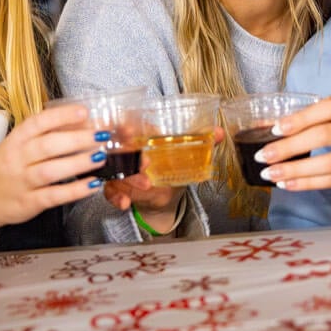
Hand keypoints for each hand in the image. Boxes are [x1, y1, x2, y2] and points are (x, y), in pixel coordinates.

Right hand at [0, 103, 106, 231]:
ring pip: (51, 171)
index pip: (38, 123)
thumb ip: (46, 134)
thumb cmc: (7, 165)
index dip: (61, 116)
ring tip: (99, 156)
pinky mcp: (29, 202)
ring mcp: (23, 181)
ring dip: (78, 163)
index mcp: (16, 139)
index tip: (84, 112)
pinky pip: (54, 196)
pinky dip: (75, 191)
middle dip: (77, 139)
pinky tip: (92, 184)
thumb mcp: (19, 144)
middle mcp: (18, 158)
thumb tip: (82, 123)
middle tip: (101, 135)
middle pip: (48, 146)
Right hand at [100, 126, 222, 230]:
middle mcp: (127, 151)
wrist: (162, 191)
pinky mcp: (116, 187)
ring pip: (115, 171)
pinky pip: (110, 191)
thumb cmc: (170, 164)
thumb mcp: (185, 153)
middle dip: (129, 155)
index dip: (126, 128)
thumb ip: (202, 141)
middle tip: (144, 164)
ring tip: (145, 185)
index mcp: (142, 136)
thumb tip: (220, 133)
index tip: (130, 131)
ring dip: (128, 179)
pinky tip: (124, 203)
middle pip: (120, 149)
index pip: (129, 127)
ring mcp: (120, 169)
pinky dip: (116, 198)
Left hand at [255, 96, 330, 190]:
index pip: (326, 108)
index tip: (275, 128)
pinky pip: (330, 181)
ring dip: (294, 170)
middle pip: (322, 137)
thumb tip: (265, 124)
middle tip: (263, 155)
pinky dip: (306, 183)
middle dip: (290, 147)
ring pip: (325, 164)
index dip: (300, 118)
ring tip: (269, 173)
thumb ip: (309, 117)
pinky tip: (286, 183)